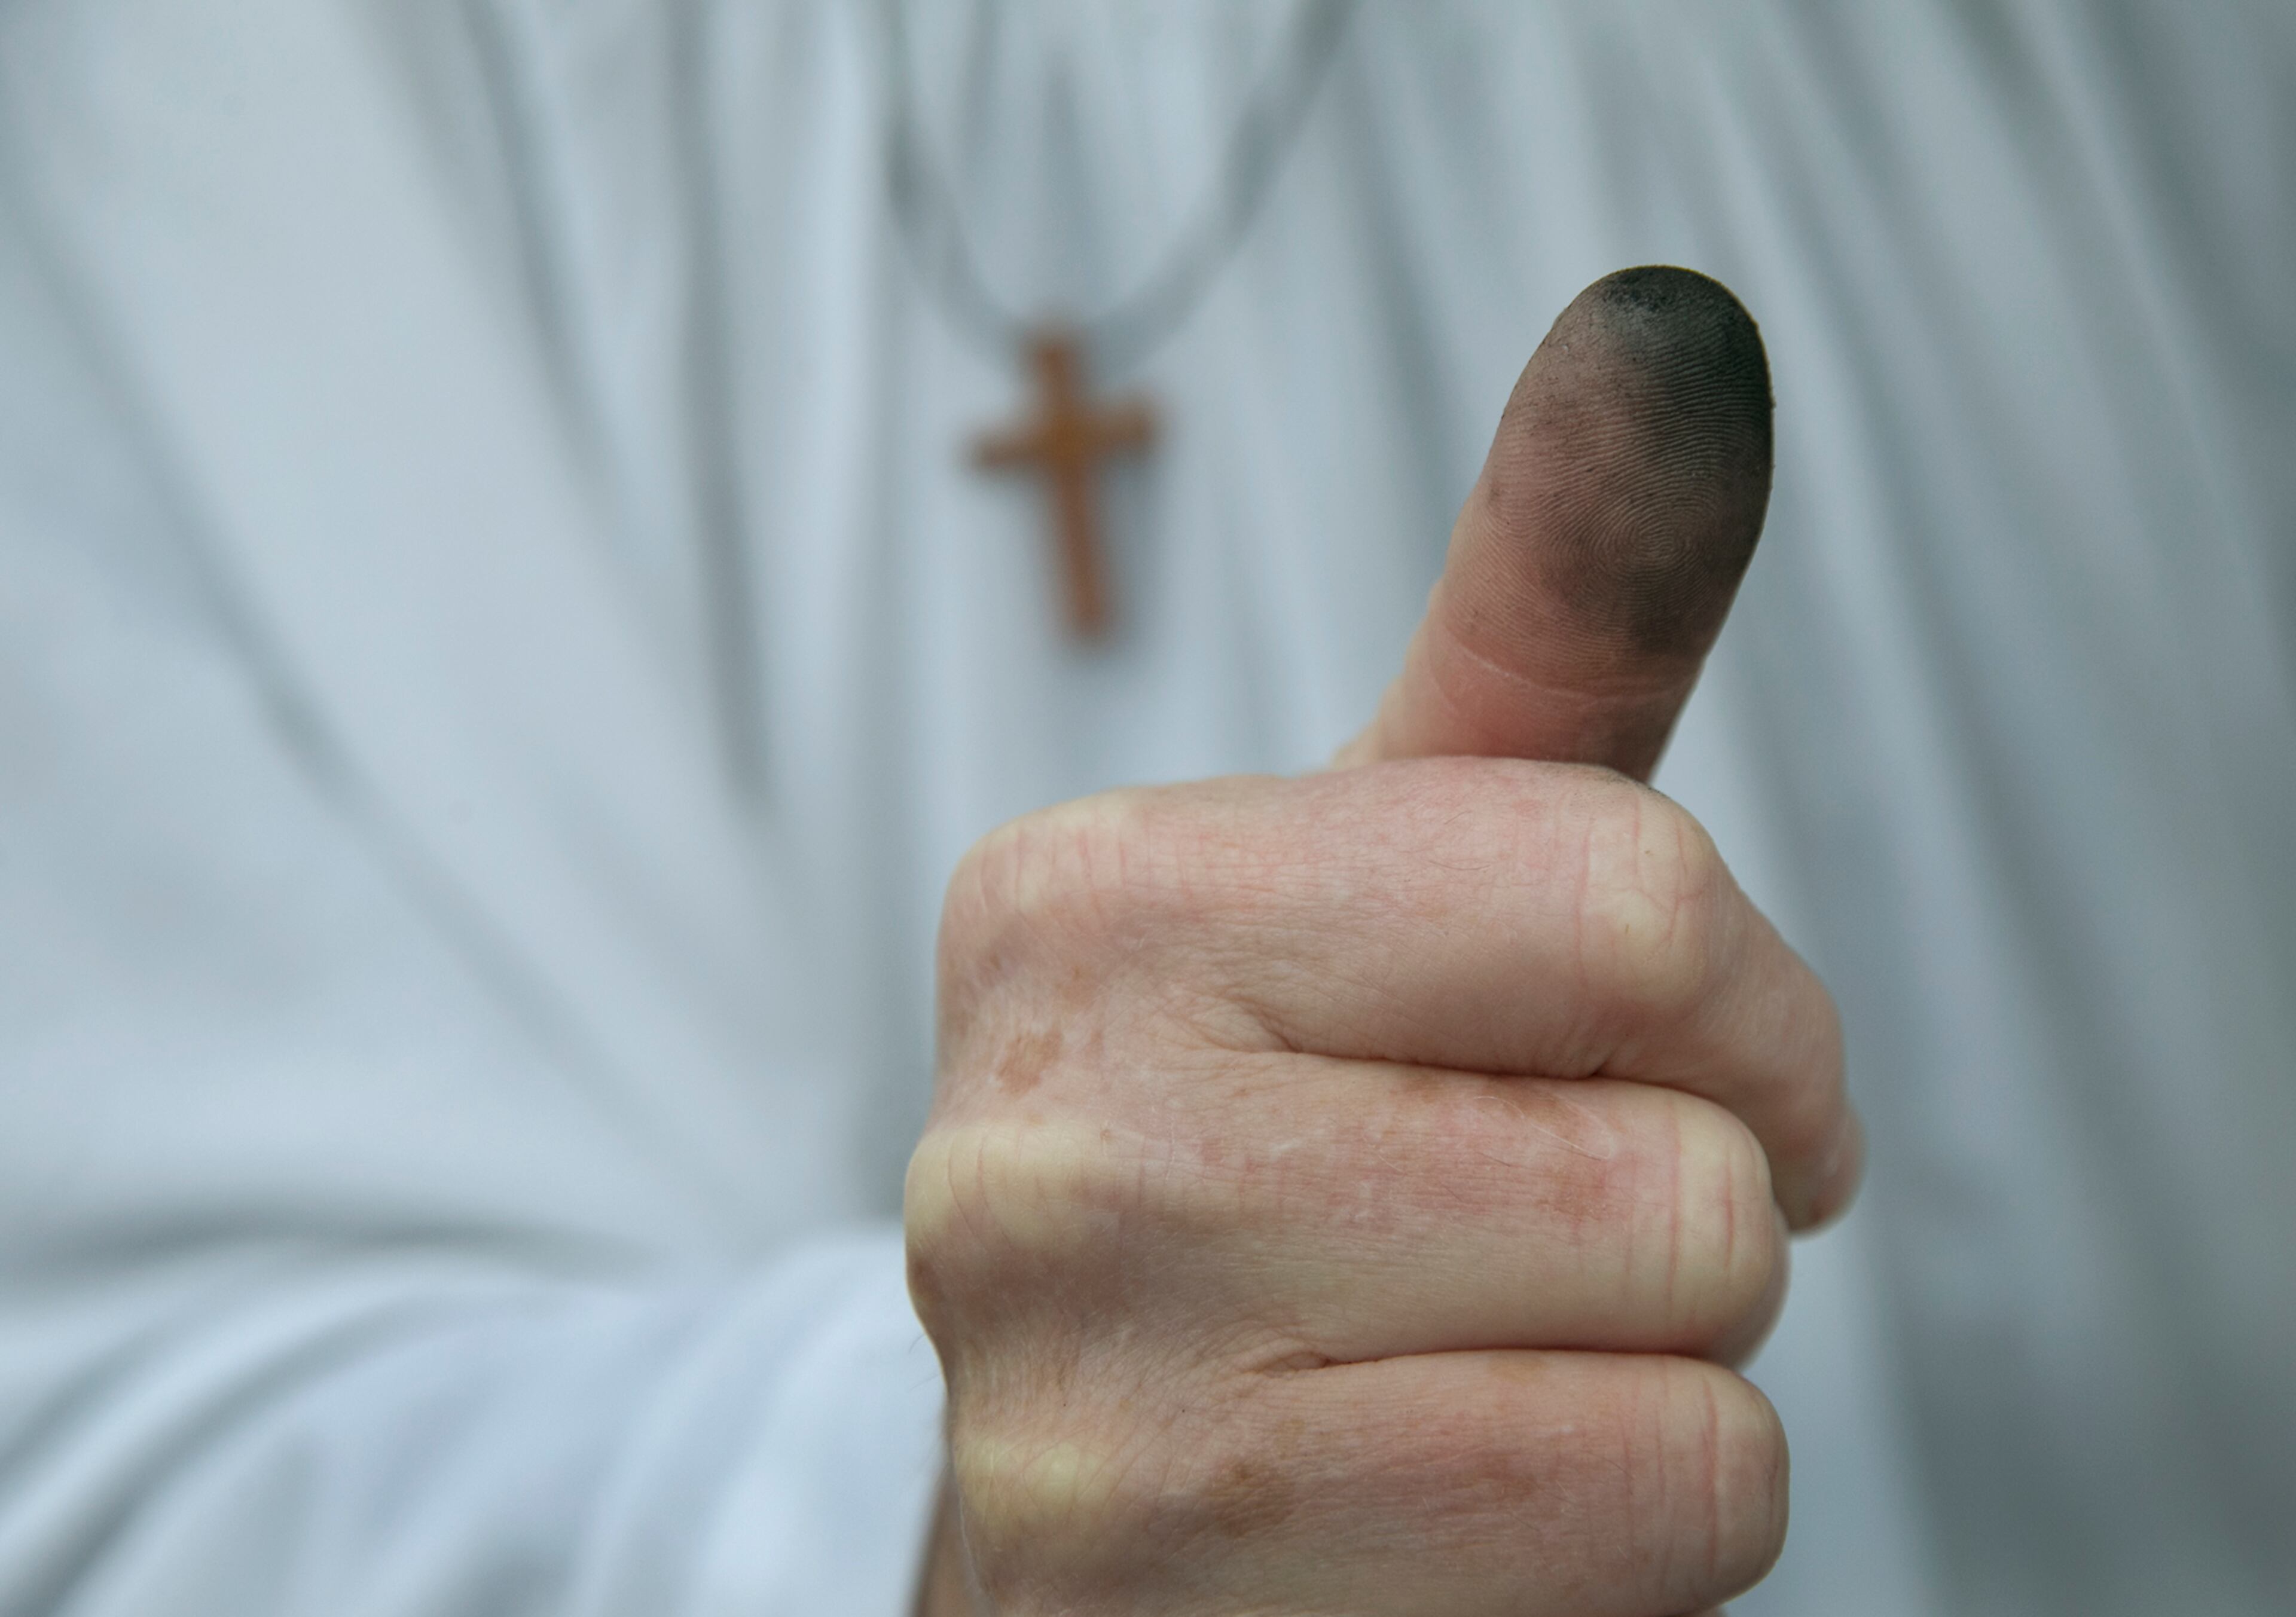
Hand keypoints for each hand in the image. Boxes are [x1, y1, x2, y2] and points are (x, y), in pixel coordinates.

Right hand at [908, 269, 1860, 1616]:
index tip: (1672, 1065)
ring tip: (1468, 1367)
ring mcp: (1085, 1399)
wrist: (1131, 1500)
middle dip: (1688, 1202)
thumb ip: (1538, 631)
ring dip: (1659, 1368)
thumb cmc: (1309, 1156)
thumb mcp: (1393, 892)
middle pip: (1682, 1153)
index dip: (1740, 1010)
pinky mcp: (1165, 1606)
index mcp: (1076, 906)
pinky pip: (1663, 1519)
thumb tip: (1668, 332)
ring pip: (1695, 1349)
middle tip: (1526, 1242)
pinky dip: (1634, 1533)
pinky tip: (1456, 1506)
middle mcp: (1030, 1139)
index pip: (1635, 894)